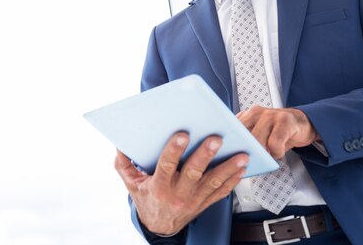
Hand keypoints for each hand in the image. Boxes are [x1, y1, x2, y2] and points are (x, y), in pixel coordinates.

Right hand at [114, 133, 246, 235]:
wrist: (159, 227)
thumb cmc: (147, 199)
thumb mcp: (131, 183)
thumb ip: (124, 164)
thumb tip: (120, 145)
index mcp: (160, 186)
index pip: (167, 166)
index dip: (174, 150)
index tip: (182, 135)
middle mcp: (178, 193)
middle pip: (194, 173)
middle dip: (205, 155)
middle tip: (216, 139)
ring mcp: (194, 200)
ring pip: (213, 182)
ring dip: (228, 168)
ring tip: (241, 155)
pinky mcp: (205, 203)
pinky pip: (221, 193)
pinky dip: (233, 181)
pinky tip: (242, 169)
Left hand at [237, 106, 318, 158]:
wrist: (301, 123)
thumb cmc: (277, 131)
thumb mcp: (258, 133)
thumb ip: (246, 140)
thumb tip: (234, 157)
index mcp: (245, 115)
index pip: (230, 129)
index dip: (230, 143)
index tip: (230, 155)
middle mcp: (255, 112)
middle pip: (243, 136)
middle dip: (247, 151)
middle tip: (253, 159)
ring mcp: (270, 115)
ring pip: (257, 139)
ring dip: (263, 153)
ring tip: (269, 154)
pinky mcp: (284, 120)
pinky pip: (275, 142)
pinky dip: (276, 152)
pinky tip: (278, 151)